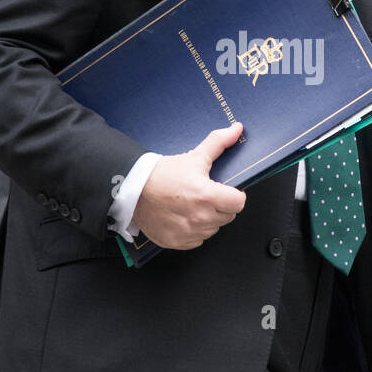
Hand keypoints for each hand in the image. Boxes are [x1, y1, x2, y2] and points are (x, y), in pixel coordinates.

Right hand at [131, 121, 246, 249]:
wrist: (133, 189)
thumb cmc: (162, 174)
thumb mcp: (194, 156)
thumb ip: (219, 142)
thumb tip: (237, 129)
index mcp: (206, 195)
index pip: (239, 203)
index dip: (235, 195)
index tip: (227, 191)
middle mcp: (199, 217)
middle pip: (228, 216)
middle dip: (221, 206)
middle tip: (206, 196)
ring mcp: (188, 232)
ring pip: (214, 229)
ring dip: (209, 219)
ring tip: (193, 205)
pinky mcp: (177, 242)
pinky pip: (198, 239)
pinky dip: (195, 231)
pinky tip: (184, 217)